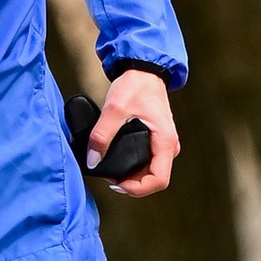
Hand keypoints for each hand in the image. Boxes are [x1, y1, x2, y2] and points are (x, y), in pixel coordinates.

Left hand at [88, 68, 177, 197]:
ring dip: (130, 176)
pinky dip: (131, 166)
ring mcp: (163, 144)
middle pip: (153, 179)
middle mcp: (168, 146)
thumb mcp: (115, 108)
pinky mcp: (156, 141)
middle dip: (130, 183)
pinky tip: (115, 160)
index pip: (159, 180)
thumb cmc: (136, 85)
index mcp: (165, 142)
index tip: (116, 185)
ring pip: (149, 172)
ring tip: (109, 168)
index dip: (137, 189)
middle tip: (108, 176)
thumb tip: (92, 160)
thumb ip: (101, 134)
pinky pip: (147, 162)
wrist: (144, 70)